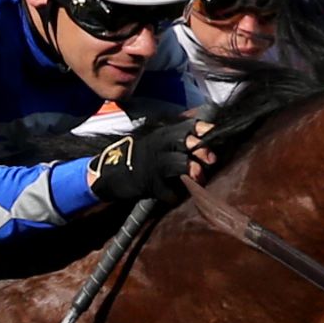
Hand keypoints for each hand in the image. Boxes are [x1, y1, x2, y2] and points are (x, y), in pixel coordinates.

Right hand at [88, 113, 214, 209]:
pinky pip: (164, 189)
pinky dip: (172, 194)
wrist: (109, 173)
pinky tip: (174, 196)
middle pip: (182, 140)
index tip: (214, 131)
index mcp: (164, 135)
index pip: (186, 126)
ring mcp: (152, 164)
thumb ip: (178, 144)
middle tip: (212, 159)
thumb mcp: (157, 145)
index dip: (202, 128)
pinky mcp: (147, 182)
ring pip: (175, 162)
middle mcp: (158, 145)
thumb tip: (206, 149)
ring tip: (199, 178)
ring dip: (190, 170)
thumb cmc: (139, 159)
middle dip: (199, 148)